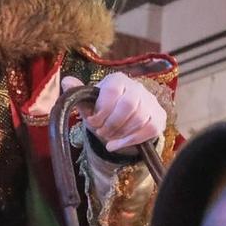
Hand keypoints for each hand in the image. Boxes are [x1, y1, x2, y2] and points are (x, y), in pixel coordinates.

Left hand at [51, 72, 165, 152]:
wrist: (119, 125)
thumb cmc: (102, 113)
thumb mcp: (87, 105)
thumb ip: (78, 94)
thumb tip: (66, 81)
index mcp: (117, 80)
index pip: (112, 91)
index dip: (101, 110)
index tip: (93, 122)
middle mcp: (137, 87)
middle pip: (128, 105)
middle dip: (112, 123)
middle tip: (101, 132)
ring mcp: (150, 102)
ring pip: (140, 118)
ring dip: (120, 132)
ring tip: (109, 137)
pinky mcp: (159, 117)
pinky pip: (149, 129)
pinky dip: (130, 140)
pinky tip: (116, 145)